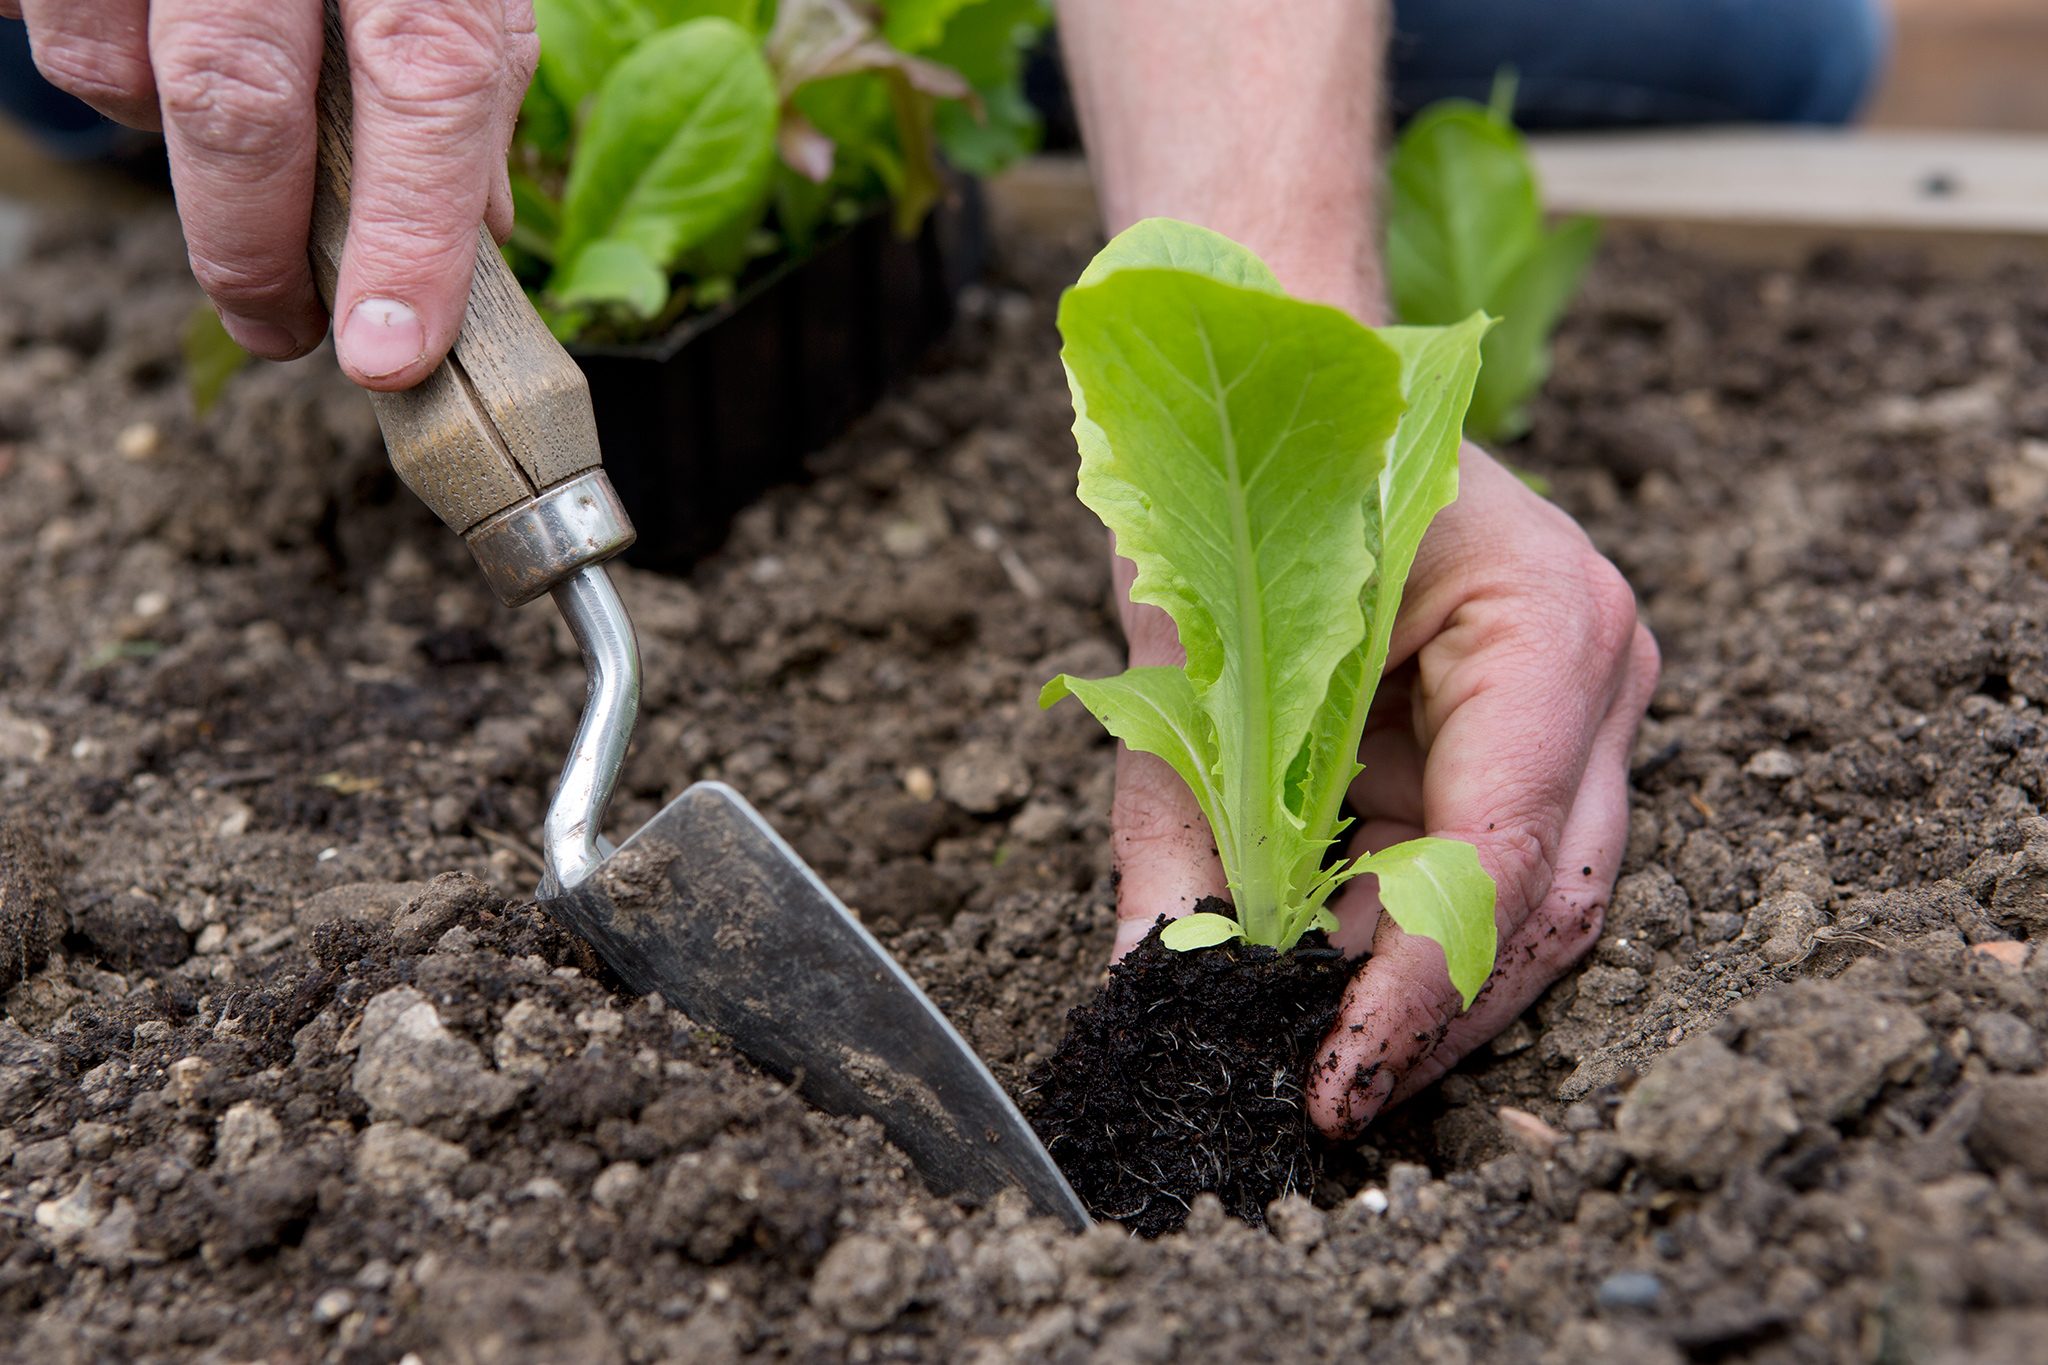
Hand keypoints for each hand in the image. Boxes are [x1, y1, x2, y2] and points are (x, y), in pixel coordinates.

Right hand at [6, 0, 535, 388]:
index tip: (385, 355)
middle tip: (278, 323)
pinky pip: (32, 14)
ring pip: (110, 66)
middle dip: (252, 245)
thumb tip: (482, 235)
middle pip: (239, 98)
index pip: (432, 83)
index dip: (411, 234)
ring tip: (210, 113)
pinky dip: (84, 47)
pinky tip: (138, 28)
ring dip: (157, 131)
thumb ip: (465, 77)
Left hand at [1108, 445, 1658, 1136]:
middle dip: (1433, 1014)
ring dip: (1424, 982)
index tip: (1332, 1074)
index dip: (1416, 983)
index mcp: (1540, 616)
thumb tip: (1152, 970)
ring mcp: (1582, 701)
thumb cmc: (1241, 472)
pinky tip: (1332, 968)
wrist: (1289, 378)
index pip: (1500, 849)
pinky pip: (1493, 861)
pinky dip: (1411, 926)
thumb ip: (1178, 807)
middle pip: (1547, 899)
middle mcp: (1595, 662)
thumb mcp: (1189, 640)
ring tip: (1312, 1045)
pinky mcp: (1537, 732)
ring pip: (1537, 899)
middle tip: (1324, 1096)